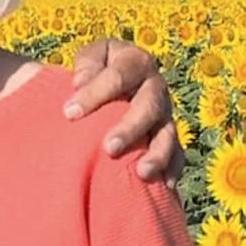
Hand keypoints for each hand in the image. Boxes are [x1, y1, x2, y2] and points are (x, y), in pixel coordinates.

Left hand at [64, 38, 182, 189]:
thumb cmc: (89, 71)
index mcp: (134, 61)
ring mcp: (164, 112)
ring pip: (167, 133)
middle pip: (149, 106)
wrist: (105, 84)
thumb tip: (80, 83)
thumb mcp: (85, 59)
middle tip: (109, 148)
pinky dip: (171, 169)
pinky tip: (165, 186)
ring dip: (156, 154)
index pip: (117, 76)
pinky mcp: (166, 135)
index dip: (94, 93)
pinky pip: (177, 154)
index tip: (68, 113)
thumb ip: (84, 66)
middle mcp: (155, 85)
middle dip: (130, 128)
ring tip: (141, 173)